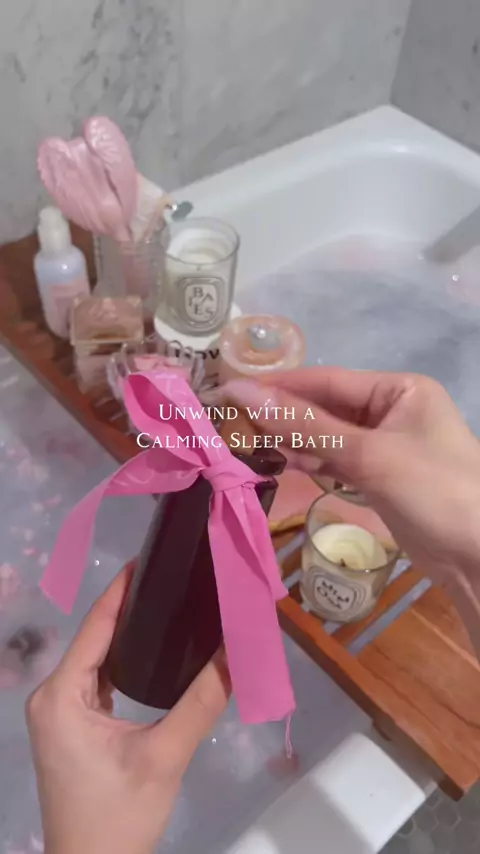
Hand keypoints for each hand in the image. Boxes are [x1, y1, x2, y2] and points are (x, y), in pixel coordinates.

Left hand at [27, 564, 230, 853]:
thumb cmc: (120, 816)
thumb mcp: (164, 757)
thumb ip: (202, 701)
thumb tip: (239, 652)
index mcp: (61, 695)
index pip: (95, 627)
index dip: (122, 590)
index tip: (150, 557)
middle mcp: (52, 695)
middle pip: (95, 638)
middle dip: (131, 608)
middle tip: (174, 579)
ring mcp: (59, 712)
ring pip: (97, 659)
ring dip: (129, 635)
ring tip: (170, 605)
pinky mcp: (72, 726)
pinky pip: (98, 680)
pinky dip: (125, 663)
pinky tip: (154, 651)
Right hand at [218, 370, 479, 591]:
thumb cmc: (432, 491)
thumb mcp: (368, 454)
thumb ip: (305, 425)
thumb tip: (242, 392)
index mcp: (398, 389)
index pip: (327, 380)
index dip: (277, 387)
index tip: (229, 391)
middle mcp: (392, 410)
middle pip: (325, 407)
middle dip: (281, 415)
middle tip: (228, 422)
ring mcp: (386, 446)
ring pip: (327, 436)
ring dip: (291, 440)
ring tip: (243, 443)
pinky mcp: (380, 478)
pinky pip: (337, 462)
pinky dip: (311, 462)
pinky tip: (279, 462)